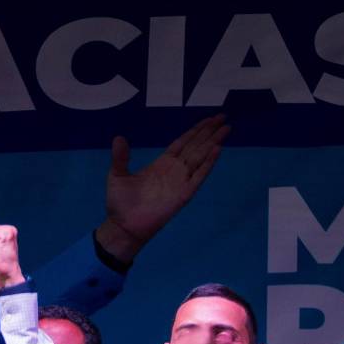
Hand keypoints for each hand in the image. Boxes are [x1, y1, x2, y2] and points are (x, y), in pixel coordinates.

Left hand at [96, 115, 229, 262]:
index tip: (209, 119)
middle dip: (209, 131)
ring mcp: (180, 182)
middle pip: (196, 146)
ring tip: (225, 128)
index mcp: (162, 163)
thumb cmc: (120, 203)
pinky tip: (217, 150)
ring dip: (213, 142)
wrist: (123, 226)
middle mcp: (174, 170)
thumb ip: (121, 157)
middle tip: (223, 116)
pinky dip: (208, 163)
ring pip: (200, 157)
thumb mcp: (118, 175)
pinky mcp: (183, 194)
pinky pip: (198, 176)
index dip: (196, 130)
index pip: (183, 142)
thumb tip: (118, 138)